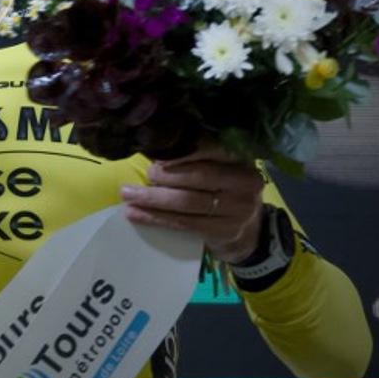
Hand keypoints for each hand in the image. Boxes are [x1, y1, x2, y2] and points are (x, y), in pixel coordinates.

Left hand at [120, 141, 265, 262]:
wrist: (250, 231)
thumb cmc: (226, 190)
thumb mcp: (223, 167)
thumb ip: (200, 155)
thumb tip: (155, 146)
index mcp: (241, 159)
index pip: (212, 149)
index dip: (183, 152)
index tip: (157, 153)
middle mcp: (244, 182)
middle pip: (199, 177)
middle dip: (166, 175)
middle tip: (145, 173)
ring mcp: (237, 210)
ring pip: (188, 202)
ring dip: (154, 198)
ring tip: (128, 195)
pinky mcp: (223, 232)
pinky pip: (183, 223)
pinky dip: (156, 218)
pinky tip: (135, 214)